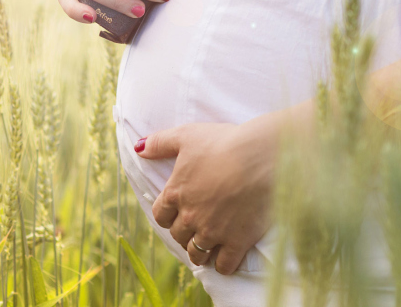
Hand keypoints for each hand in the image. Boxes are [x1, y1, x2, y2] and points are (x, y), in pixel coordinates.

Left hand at [135, 121, 277, 274]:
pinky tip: (227, 258)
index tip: (175, 214)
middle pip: (178, 236)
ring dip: (199, 252)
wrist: (262, 157)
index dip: (167, 215)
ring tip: (207, 249)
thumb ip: (160, 142)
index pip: (160, 215)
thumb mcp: (188, 135)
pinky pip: (224, 265)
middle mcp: (190, 217)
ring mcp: (213, 232)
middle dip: (184, 233)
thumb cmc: (224, 142)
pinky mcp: (237, 241)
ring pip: (198, 254)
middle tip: (194, 229)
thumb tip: (138, 147)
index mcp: (176, 193)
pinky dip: (223, 265)